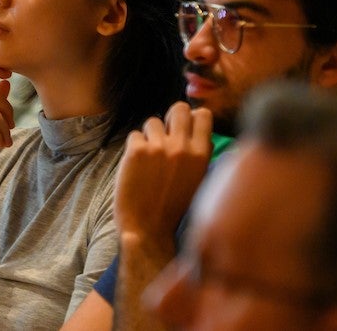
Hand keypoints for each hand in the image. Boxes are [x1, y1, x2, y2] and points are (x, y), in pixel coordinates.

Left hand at [115, 102, 212, 243]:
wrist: (148, 227)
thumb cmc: (172, 205)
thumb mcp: (197, 177)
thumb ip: (197, 150)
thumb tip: (196, 120)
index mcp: (202, 154)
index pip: (203, 115)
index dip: (191, 118)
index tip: (183, 128)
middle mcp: (182, 147)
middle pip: (178, 108)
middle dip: (170, 118)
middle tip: (163, 136)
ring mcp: (159, 147)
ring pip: (152, 122)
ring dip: (149, 136)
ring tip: (148, 159)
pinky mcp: (137, 151)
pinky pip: (134, 135)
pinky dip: (133, 148)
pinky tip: (136, 167)